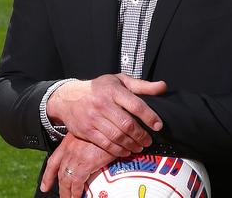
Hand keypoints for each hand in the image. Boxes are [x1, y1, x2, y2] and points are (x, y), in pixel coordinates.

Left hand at [39, 134, 115, 197]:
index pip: (53, 161)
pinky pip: (76, 184)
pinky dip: (75, 193)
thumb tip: (93, 152)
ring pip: (66, 180)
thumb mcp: (92, 133)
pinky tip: (77, 197)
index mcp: (69, 142)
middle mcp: (69, 149)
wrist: (112, 126)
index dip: (48, 175)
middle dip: (59, 187)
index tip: (45, 186)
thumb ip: (88, 143)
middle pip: (60, 173)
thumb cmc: (106, 128)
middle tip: (62, 197)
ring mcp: (75, 157)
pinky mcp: (84, 164)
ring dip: (66, 193)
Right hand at [47, 73, 165, 156]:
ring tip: (140, 147)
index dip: (149, 117)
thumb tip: (163, 87)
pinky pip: (106, 144)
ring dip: (132, 145)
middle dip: (141, 135)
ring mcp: (93, 118)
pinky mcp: (87, 131)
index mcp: (113, 90)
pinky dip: (118, 150)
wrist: (68, 97)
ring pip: (117, 137)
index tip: (158, 125)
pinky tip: (126, 151)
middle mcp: (103, 104)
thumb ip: (142, 85)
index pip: (135, 105)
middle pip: (127, 124)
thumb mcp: (119, 81)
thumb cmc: (100, 88)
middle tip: (149, 141)